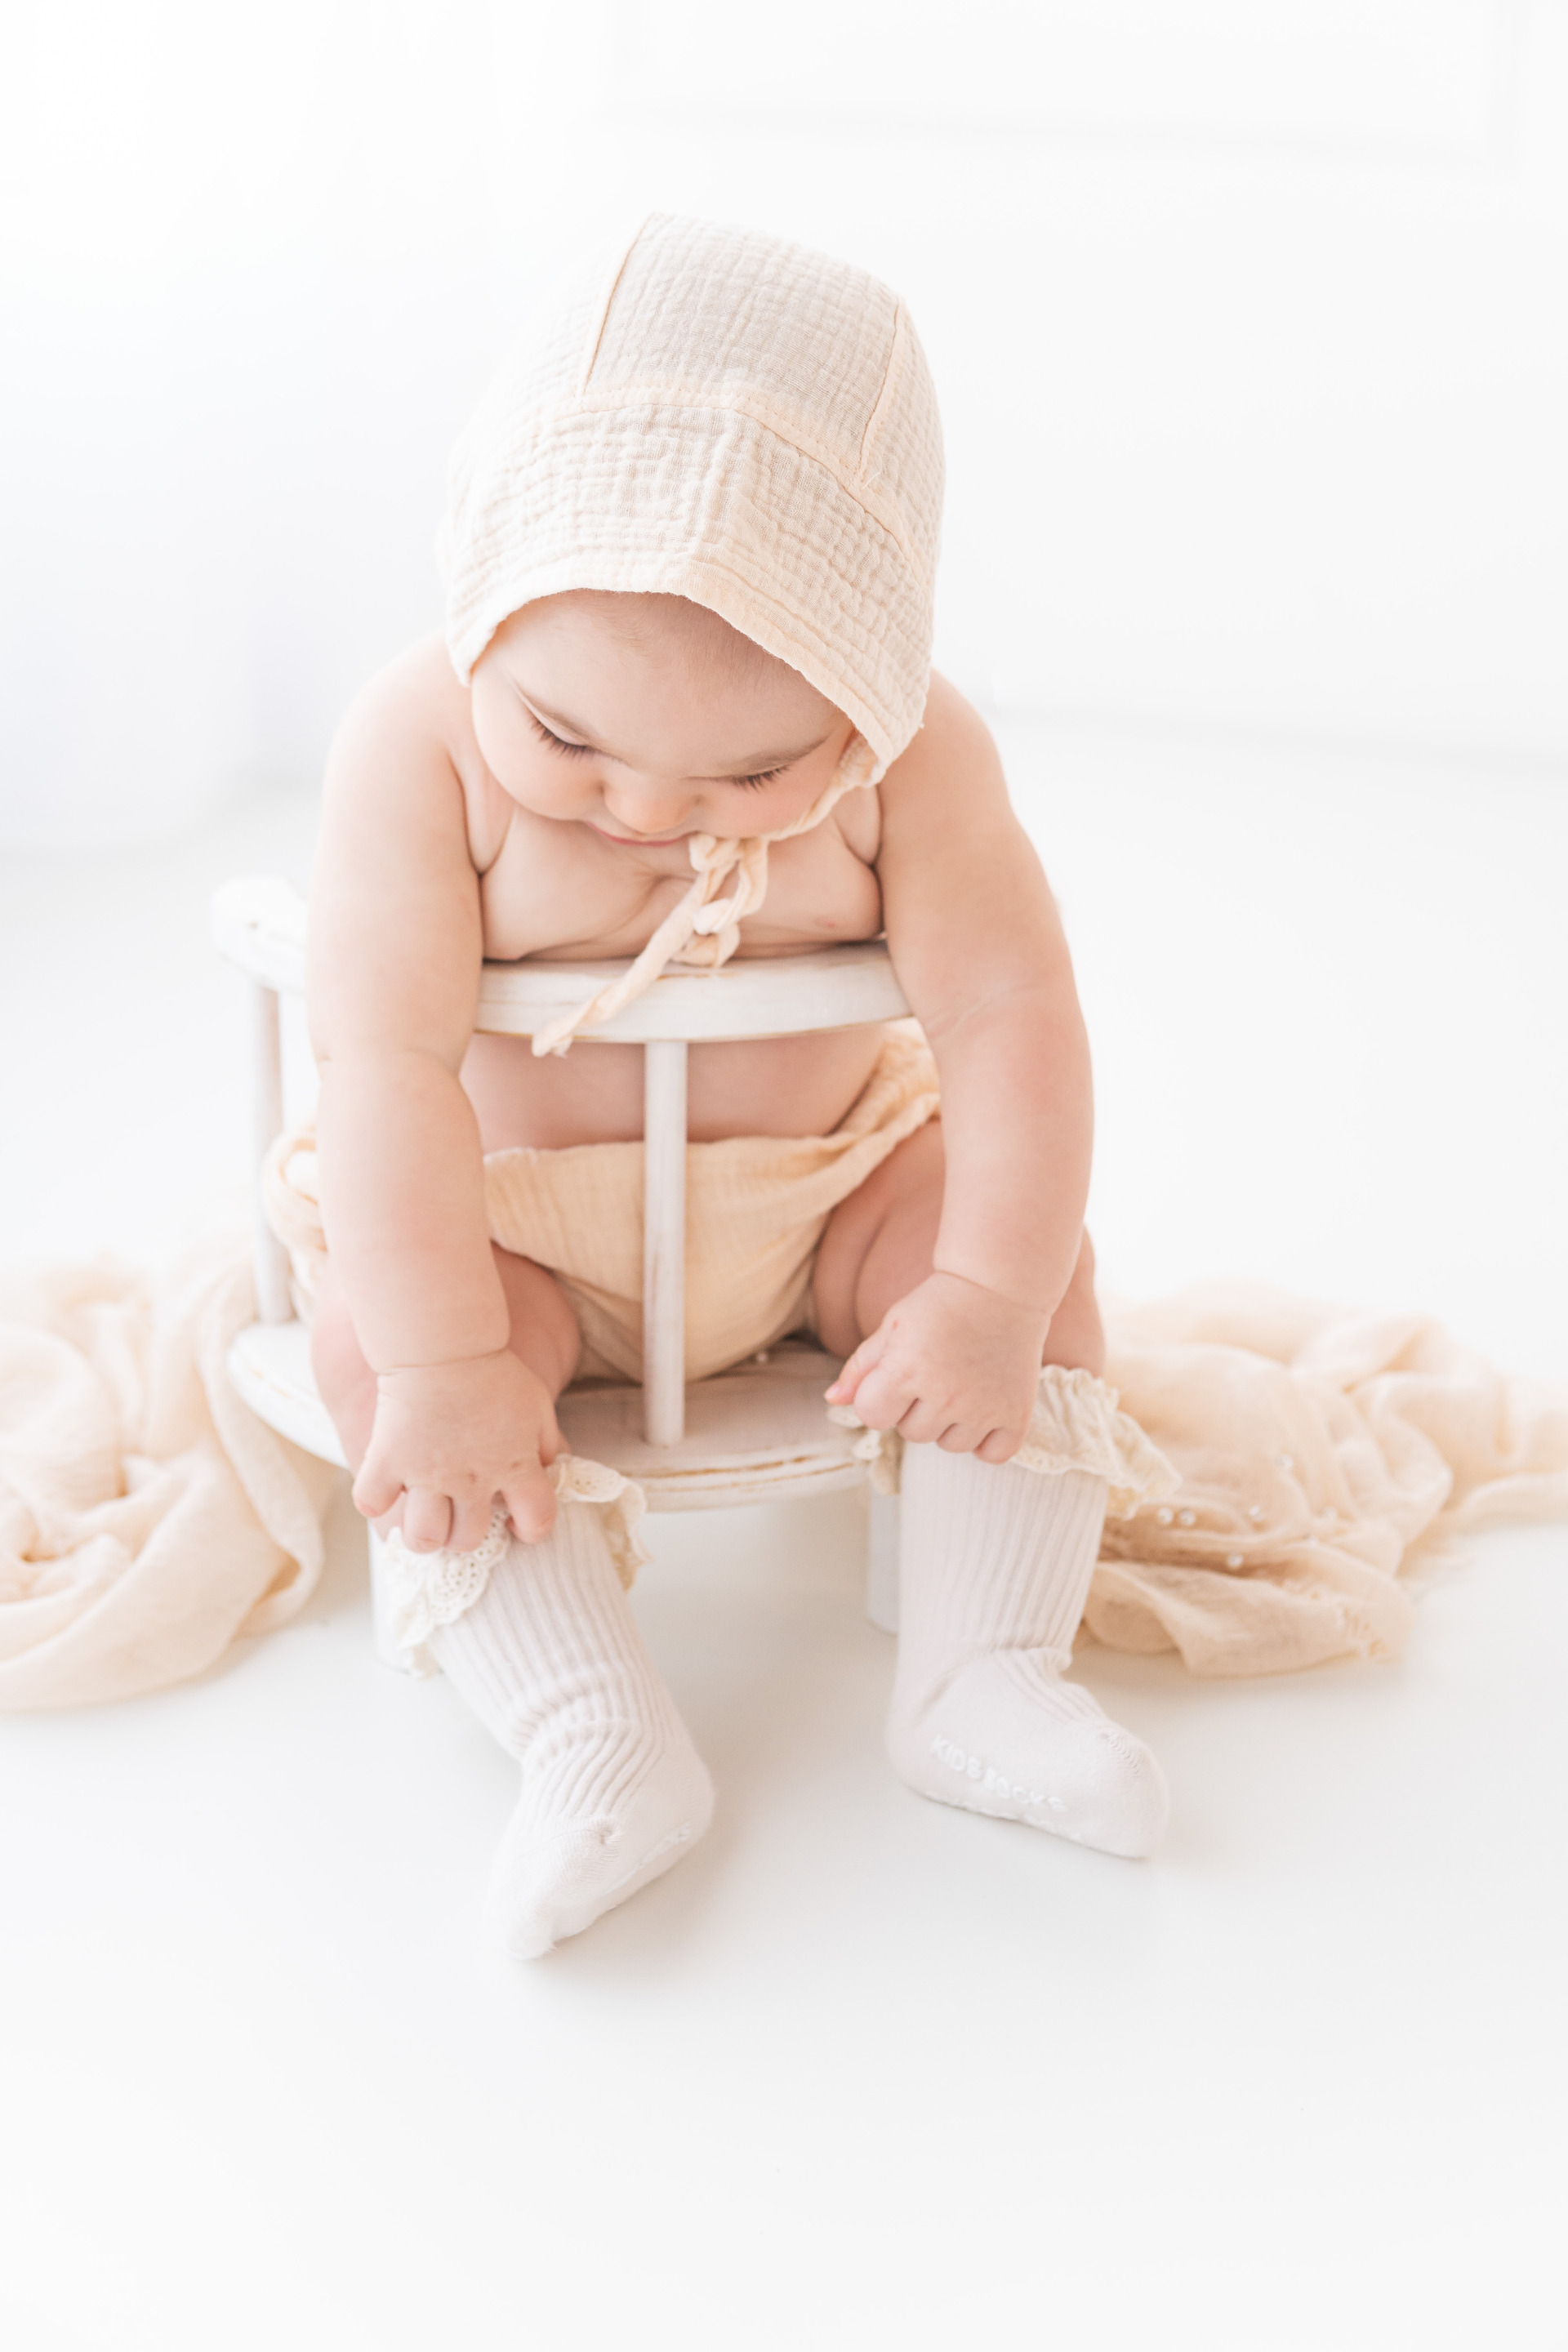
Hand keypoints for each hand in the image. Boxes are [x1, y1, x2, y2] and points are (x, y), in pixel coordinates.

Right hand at [352, 1348, 561, 1552]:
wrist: (444, 1343)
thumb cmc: (493, 1372)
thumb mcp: (537, 1406)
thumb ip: (549, 1444)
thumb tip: (552, 1471)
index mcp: (514, 1465)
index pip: (538, 1520)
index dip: (532, 1529)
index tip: (517, 1521)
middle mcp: (472, 1478)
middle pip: (468, 1539)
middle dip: (464, 1534)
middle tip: (458, 1512)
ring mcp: (427, 1473)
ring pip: (423, 1537)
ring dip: (424, 1532)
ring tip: (424, 1512)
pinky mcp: (389, 1460)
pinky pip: (371, 1503)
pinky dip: (375, 1500)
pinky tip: (387, 1485)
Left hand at [825, 1271, 1048, 1462]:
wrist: (1000, 1285)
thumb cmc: (939, 1304)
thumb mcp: (893, 1326)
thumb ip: (860, 1366)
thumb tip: (832, 1399)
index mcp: (907, 1370)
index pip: (872, 1416)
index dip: (878, 1397)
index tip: (895, 1376)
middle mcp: (945, 1395)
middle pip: (911, 1433)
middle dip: (915, 1408)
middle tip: (935, 1371)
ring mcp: (983, 1408)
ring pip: (949, 1445)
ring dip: (949, 1424)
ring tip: (961, 1384)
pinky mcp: (1016, 1415)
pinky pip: (992, 1455)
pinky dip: (986, 1441)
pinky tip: (983, 1410)